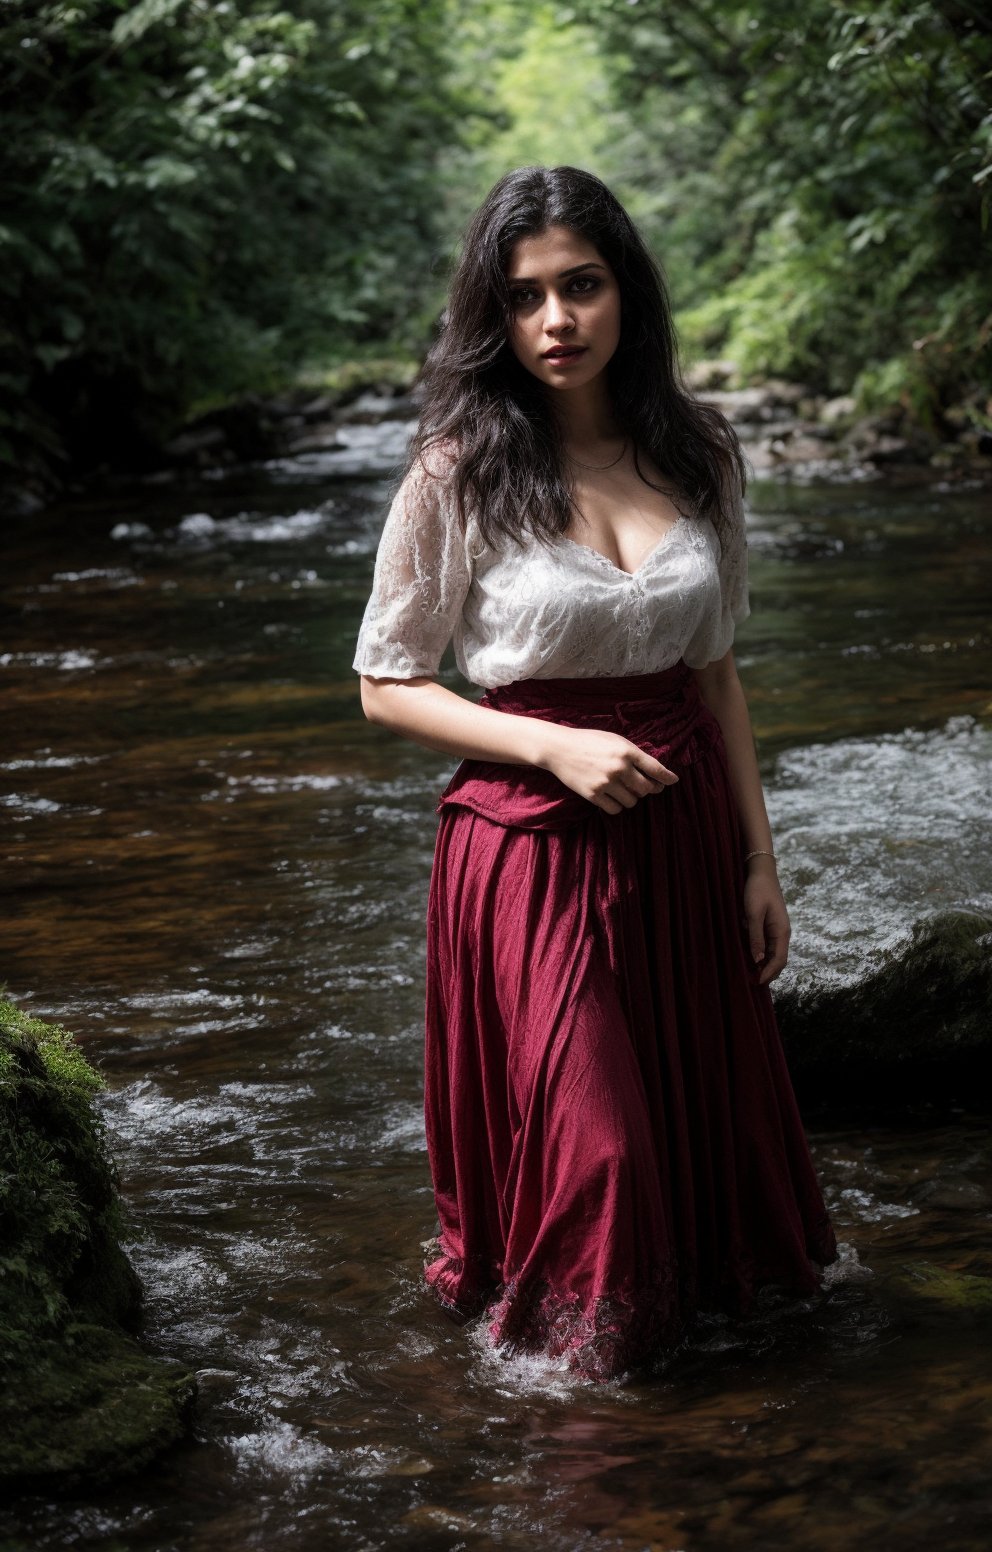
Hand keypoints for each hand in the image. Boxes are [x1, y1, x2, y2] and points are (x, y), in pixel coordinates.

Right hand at [540, 725, 678, 814]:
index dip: (667, 777)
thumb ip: (633, 754)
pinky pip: (615, 809)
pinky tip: (613, 797)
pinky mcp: (593, 795)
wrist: (559, 749)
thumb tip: (654, 772)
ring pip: (632, 801)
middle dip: (647, 789)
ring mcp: (606, 783)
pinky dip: (617, 806)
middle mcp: (619, 768)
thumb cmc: (589, 742)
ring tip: (623, 790)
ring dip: (631, 798)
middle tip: (643, 786)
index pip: (655, 769)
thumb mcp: (614, 740)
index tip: (673, 781)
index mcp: (626, 751)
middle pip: (646, 789)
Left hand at [743, 860, 790, 984]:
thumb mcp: (753, 914)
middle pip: (779, 960)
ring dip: (765, 966)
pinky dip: (762, 956)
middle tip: (753, 983)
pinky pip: (769, 946)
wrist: (761, 873)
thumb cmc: (757, 891)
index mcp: (781, 931)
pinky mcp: (771, 926)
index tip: (756, 982)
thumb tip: (758, 960)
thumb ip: (755, 937)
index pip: (779, 959)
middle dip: (768, 973)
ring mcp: (777, 930)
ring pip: (774, 954)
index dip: (769, 973)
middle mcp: (782, 933)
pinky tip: (752, 960)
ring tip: (751, 975)